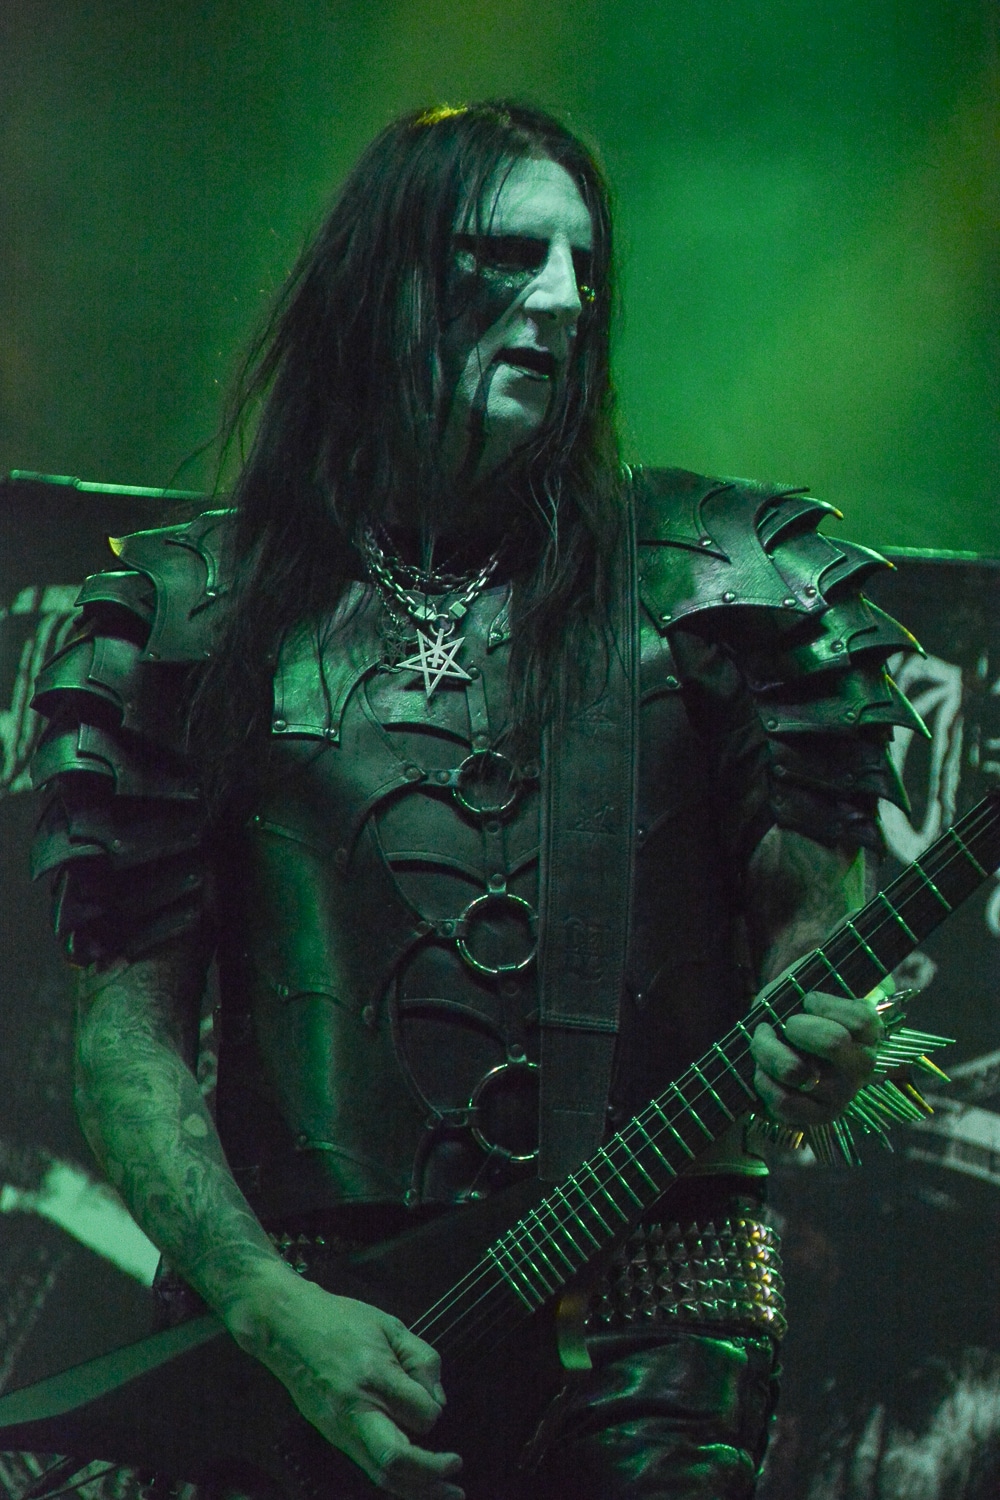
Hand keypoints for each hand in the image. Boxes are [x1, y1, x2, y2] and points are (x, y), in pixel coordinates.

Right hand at [226, 1265, 463, 1498]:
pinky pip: (368, 1467)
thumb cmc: (342, 1321)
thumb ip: (422, 1360)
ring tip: (448, 1492)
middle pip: (395, 1460)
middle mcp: (355, 1410)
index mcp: (372, 1375)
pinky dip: (396, 1480)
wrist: (288, 1330)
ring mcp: (340, 1430)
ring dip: (418, 1489)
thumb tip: (438, 1402)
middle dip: (431, 1472)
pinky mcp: (334, 1438)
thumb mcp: (391, 1325)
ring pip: (381, 1475)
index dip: (434, 1411)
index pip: (418, 1412)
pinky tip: (417, 1482)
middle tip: (457, 1470)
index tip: (434, 1400)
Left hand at [750, 990, 881, 1127]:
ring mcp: (841, 1095)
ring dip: (767, 1050)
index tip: (806, 1000)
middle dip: (795, 1026)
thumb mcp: (812, 980)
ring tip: (763, 1041)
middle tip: (785, 1024)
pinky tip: (762, 1069)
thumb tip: (844, 987)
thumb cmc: (797, 1005)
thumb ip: (828, 974)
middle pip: (833, 1042)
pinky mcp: (816, 1117)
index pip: (859, 1020)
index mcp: (870, 1032)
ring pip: (795, 1071)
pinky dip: (763, 1081)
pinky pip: (784, 1102)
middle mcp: (862, 1066)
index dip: (823, 1004)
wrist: (778, 1035)